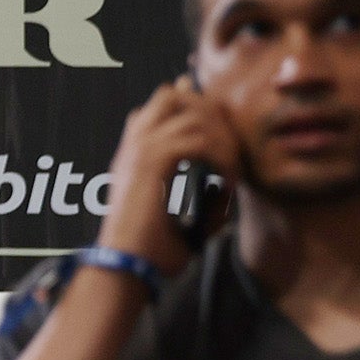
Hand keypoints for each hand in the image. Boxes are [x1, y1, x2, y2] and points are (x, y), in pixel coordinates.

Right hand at [98, 76, 241, 273]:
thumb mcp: (175, 217)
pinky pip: (198, 141)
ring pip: (192, 116)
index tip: (219, 116)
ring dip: (221, 140)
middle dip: (211, 113)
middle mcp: (133, 144)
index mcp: (133, 153)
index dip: (191, 100)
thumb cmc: (150, 251)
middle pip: (173, 95)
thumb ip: (198, 199)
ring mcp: (139, 149)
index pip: (160, 103)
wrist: (125, 264)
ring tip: (232, 169)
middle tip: (233, 146)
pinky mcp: (150, 162)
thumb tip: (224, 192)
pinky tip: (227, 181)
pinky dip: (220, 159)